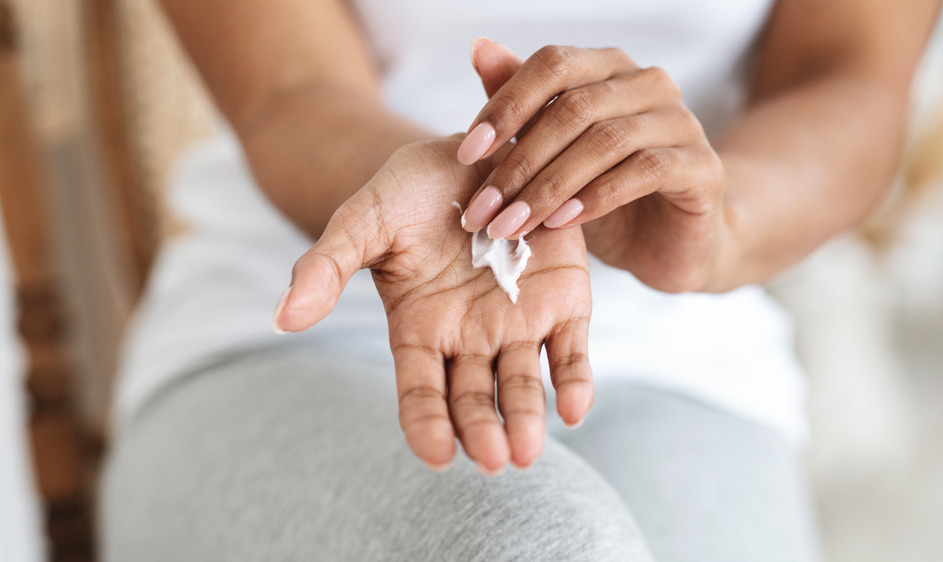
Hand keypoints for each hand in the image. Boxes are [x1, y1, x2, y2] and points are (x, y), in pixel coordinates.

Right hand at [272, 139, 593, 471]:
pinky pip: (570, 348)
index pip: (421, 391)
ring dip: (528, 416)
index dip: (427, 424)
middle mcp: (470, 340)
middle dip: (484, 430)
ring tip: (528, 449)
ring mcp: (518, 324)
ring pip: (523, 382)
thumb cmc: (408, 192)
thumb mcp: (362, 221)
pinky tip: (576, 408)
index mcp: (419, 331)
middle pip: (476, 397)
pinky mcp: (563, 301)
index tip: (438, 455)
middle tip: (496, 460)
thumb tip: (283, 318)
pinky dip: (575, 380)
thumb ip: (326, 267)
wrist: (472, 153)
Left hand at [461, 39, 729, 291]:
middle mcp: (648, 83)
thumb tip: (479, 47)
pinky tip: (564, 222)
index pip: (552, 64)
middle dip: (518, 161)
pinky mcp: (702, 166)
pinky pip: (645, 171)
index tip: (465, 154)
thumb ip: (523, 105)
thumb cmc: (608, 192)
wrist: (673, 240)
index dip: (505, 105)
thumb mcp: (556, 153)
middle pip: (573, 107)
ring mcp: (681, 121)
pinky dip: (597, 196)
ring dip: (550, 186)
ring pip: (605, 140)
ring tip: (513, 223)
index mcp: (610, 68)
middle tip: (482, 208)